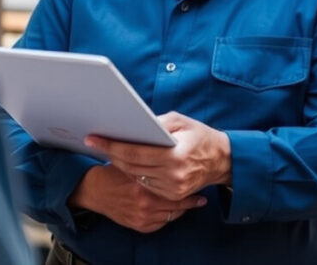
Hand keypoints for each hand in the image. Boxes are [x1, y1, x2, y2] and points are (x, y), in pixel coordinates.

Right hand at [69, 165, 206, 232]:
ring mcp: (143, 215)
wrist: (93, 191)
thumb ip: (145, 155)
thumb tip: (165, 148)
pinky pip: (164, 222)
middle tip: (202, 195)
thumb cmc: (111, 172)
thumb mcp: (130, 158)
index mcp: (141, 181)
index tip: (198, 179)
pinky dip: (171, 215)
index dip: (187, 182)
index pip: (171, 182)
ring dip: (184, 207)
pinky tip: (177, 209)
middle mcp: (144, 200)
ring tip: (195, 201)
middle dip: (190, 197)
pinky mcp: (141, 225)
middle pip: (177, 200)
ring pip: (173, 212)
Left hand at [85, 111, 231, 201]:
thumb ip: (157, 123)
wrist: (223, 161)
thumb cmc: (200, 136)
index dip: (111, 145)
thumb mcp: (181, 122)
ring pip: (135, 176)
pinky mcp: (173, 195)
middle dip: (110, 153)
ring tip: (107, 150)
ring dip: (119, 164)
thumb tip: (133, 124)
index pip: (134, 152)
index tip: (93, 139)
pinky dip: (134, 172)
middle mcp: (173, 176)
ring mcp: (173, 188)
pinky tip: (125, 162)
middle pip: (130, 166)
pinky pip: (145, 183)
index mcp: (175, 156)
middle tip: (94, 142)